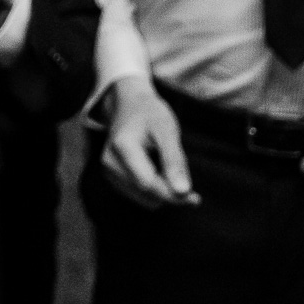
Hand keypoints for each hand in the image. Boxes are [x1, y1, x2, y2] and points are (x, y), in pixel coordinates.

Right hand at [99, 76, 199, 209]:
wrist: (129, 105)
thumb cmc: (150, 114)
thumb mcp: (167, 130)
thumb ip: (174, 161)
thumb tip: (182, 192)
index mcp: (122, 147)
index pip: (148, 184)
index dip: (173, 194)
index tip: (196, 198)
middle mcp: (109, 162)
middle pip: (145, 193)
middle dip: (170, 194)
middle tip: (192, 190)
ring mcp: (108, 171)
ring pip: (142, 198)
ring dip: (163, 193)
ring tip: (172, 173)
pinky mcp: (112, 177)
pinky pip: (138, 195)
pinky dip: (154, 191)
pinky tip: (161, 176)